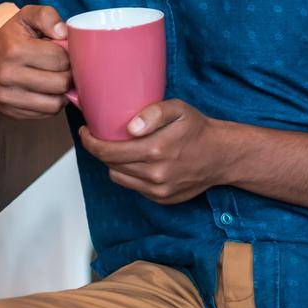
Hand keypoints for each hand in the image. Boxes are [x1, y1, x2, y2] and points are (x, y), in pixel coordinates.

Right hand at [0, 4, 70, 118]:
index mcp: (14, 50)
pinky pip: (44, 114)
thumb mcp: (26, 16)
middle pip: (60, 83)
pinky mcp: (10, 112)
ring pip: (55, 103)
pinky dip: (51, 103)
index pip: (60, 59)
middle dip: (68, 74)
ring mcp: (7, 97)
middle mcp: (8, 76)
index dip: (68, 55)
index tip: (63, 52)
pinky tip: (46, 90)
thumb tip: (64, 34)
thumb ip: (47, 16)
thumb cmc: (8, 38)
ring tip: (57, 79)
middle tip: (63, 67)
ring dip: (62, 92)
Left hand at [80, 99, 228, 204]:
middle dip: (100, 150)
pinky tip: (138, 162)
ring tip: (120, 149)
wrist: (221, 155)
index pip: (109, 151)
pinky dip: (130, 174)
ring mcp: (158, 189)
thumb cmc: (198, 129)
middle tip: (100, 136)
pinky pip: (133, 187)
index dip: (91, 142)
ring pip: (118, 177)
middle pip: (110, 164)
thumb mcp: (178, 109)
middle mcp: (155, 174)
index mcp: (156, 150)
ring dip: (114, 163)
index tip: (86, 132)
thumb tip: (130, 127)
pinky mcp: (161, 198)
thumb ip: (153, 113)